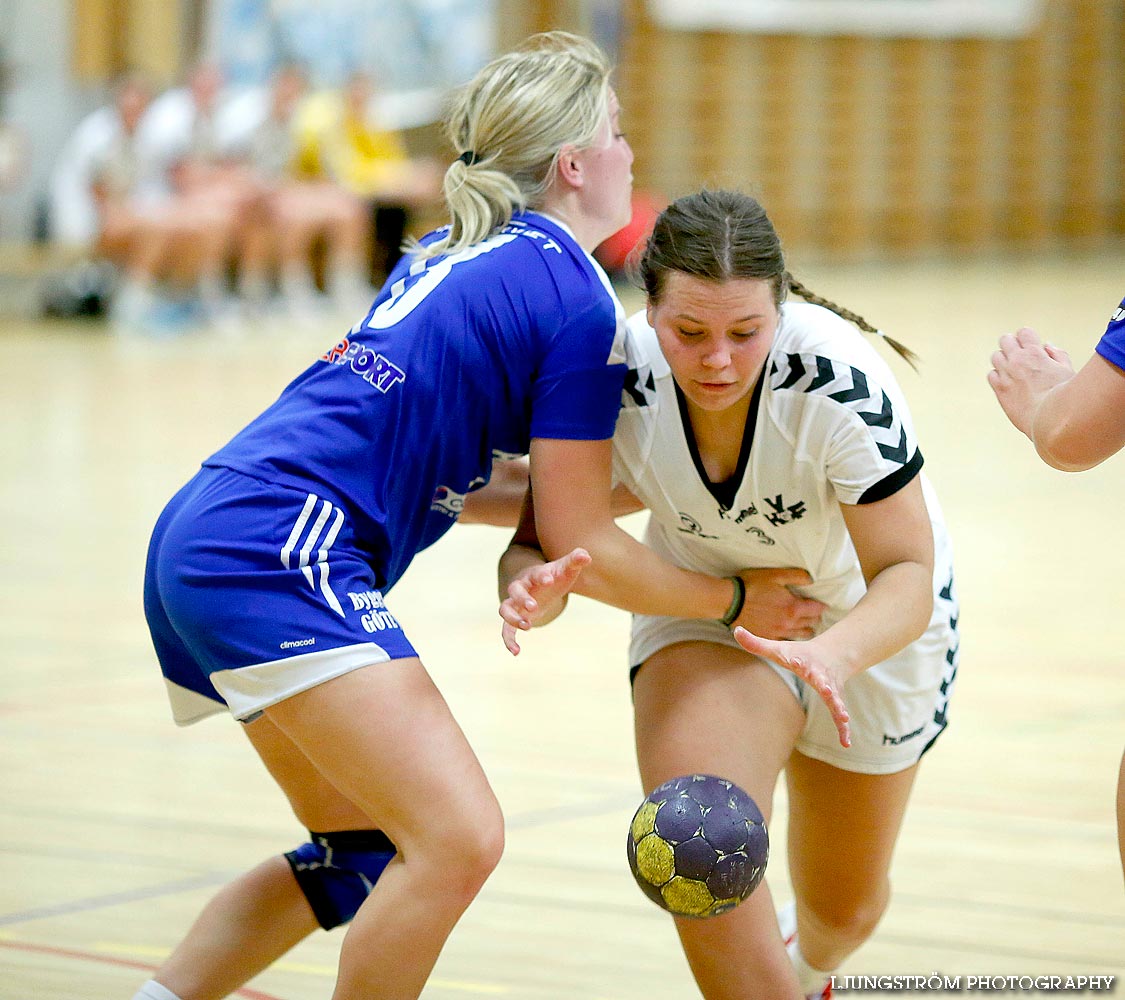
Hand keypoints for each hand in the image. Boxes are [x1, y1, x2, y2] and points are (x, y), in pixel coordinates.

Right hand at [499, 548, 590, 654]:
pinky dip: (508, 640)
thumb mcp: (565, 568)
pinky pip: (506, 628)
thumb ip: (575, 560)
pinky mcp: (516, 617)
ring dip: (512, 618)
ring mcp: (516, 603)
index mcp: (534, 574)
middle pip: (514, 589)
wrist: (540, 585)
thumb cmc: (554, 576)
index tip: (549, 580)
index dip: (541, 576)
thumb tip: (586, 555)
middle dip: (522, 597)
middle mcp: (521, 587)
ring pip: (505, 608)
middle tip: (534, 605)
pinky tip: (516, 652)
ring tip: (528, 626)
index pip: (535, 573)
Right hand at [731, 568, 826, 639]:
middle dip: (815, 618)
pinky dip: (792, 636)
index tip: (823, 604)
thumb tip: (811, 579)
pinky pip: (786, 641)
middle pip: (811, 624)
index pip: (817, 610)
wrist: (730, 602)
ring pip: (800, 635)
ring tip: (806, 624)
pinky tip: (790, 632)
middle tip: (815, 613)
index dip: (822, 606)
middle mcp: (789, 623)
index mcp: (793, 608)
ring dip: (806, 629)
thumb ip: (797, 576)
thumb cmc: (752, 585)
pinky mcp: (768, 638)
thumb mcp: (775, 575)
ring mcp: (778, 633)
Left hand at [732, 626, 851, 747]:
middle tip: (828, 690)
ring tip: (844, 717)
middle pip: (822, 680)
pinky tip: (846, 743)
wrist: (832, 655)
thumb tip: (736, 630)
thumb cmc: (798, 654)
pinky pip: (840, 717)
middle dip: (825, 685)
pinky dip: (844, 729)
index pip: (799, 660)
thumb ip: (756, 643)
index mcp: (804, 662)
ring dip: (839, 707)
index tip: (795, 661)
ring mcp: (831, 689)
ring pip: (836, 699)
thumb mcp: (777, 649)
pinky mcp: (836, 701)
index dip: (796, 660)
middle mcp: (820, 675)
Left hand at [988, 327, 1074, 437]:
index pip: (1024, 332)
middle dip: (1013, 345)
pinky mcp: (1000, 390)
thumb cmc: (1065, 396)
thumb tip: (1047, 346)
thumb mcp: (1067, 370)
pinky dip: (998, 376)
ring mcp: (1006, 375)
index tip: (1033, 346)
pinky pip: (991, 375)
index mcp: (1035, 353)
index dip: (1028, 338)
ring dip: (1004, 360)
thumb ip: (1057, 355)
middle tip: (1021, 356)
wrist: (1050, 419)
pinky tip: (1009, 382)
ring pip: (996, 356)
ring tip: (1015, 370)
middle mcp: (1017, 361)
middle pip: (1005, 340)